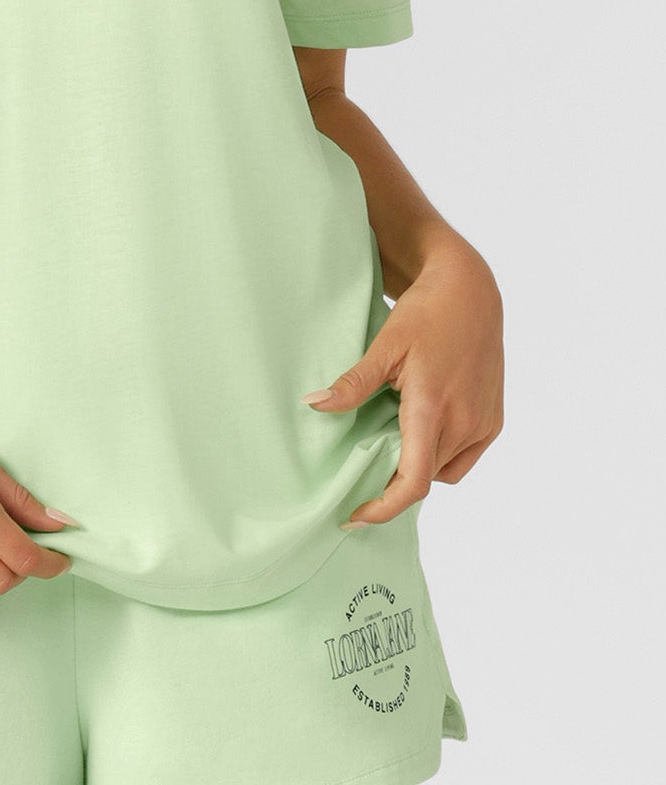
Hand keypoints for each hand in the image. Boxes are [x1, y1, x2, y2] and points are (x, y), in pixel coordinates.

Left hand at [302, 239, 504, 526]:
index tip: (355, 516)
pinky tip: (421, 436)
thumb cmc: (425, 314)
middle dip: (392, 482)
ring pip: (443, 470)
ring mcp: (483, 424)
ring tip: (389, 446)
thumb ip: (353, 383)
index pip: (411, 482)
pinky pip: (463, 458)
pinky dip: (440, 458)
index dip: (383, 508)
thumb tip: (314, 406)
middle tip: (360, 471)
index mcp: (432, 407)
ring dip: (417, 467)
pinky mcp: (493, 421)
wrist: (471, 291)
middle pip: (422, 476)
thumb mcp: (384, 346)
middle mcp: (463, 422)